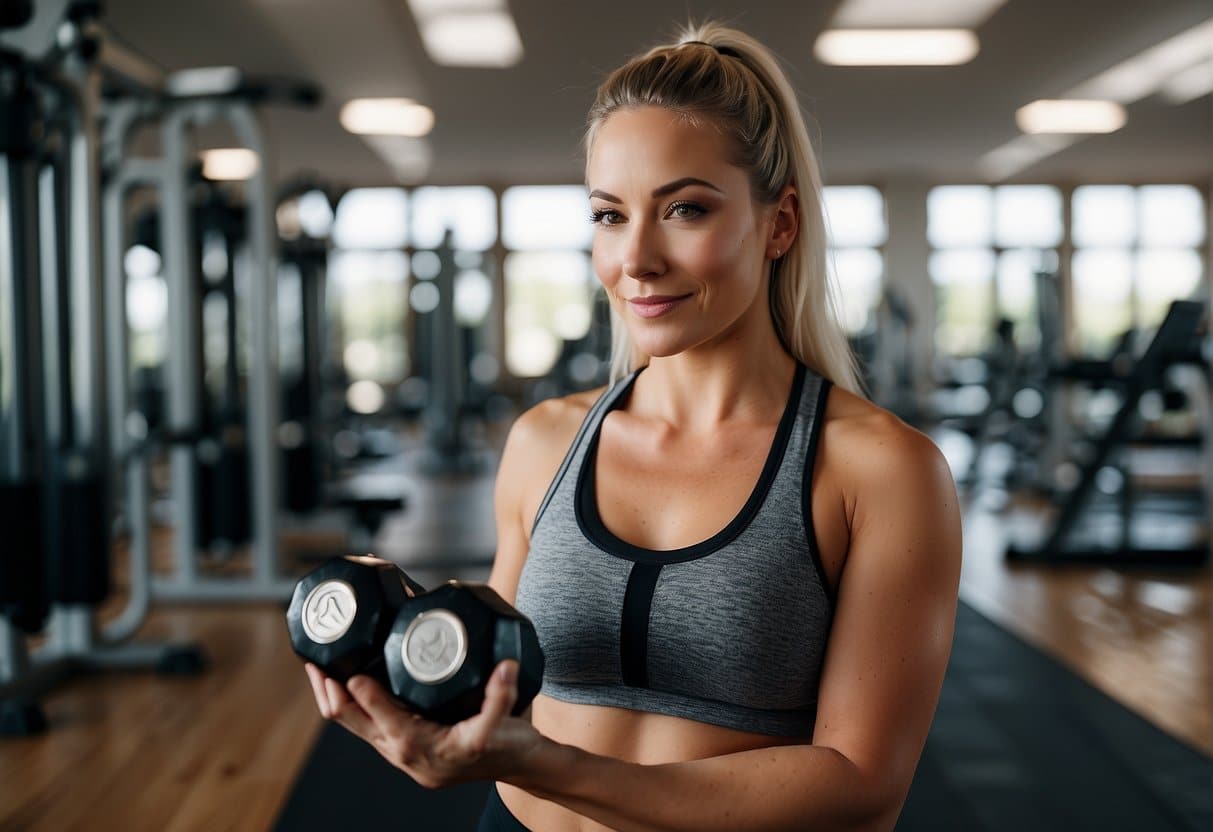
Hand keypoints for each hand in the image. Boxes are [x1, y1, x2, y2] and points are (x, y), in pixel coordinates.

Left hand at [304, 661, 545, 788]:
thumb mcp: (505, 723)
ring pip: (353, 725)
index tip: (348, 668)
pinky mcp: (403, 744)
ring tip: (321, 667)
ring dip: (335, 697)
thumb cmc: (507, 746)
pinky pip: (366, 724)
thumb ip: (502, 696)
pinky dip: (353, 703)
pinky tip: (348, 682)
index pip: (381, 717)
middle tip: (315, 662)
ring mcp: (400, 751)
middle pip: (351, 723)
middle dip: (329, 692)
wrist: (517, 766)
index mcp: (422, 746)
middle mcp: (403, 753)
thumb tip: (506, 667)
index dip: (363, 693)